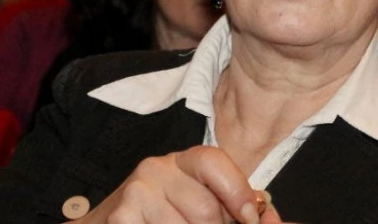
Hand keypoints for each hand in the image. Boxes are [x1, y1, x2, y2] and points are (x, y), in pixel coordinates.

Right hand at [74, 145, 282, 223]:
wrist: (107, 223)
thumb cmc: (164, 215)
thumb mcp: (199, 201)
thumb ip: (234, 204)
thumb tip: (270, 215)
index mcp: (182, 160)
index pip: (214, 162)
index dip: (237, 192)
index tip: (248, 218)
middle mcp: (157, 168)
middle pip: (206, 209)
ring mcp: (136, 192)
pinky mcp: (121, 217)